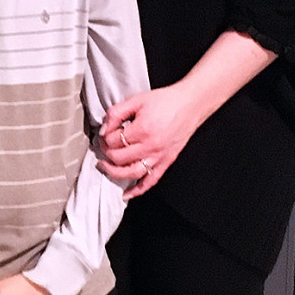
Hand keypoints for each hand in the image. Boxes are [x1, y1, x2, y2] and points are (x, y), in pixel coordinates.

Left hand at [98, 84, 196, 198]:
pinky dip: (137, 190)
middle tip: (103, 146)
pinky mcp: (167, 162)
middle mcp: (151, 146)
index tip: (105, 132)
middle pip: (119, 158)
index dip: (105, 137)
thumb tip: (104, 129)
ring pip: (132, 173)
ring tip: (105, 166)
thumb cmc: (165, 101)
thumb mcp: (136, 101)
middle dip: (106, 152)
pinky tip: (127, 194)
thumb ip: (116, 114)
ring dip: (115, 172)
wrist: (190, 104)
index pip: (113, 141)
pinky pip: (151, 181)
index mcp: (142, 130)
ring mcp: (160, 157)